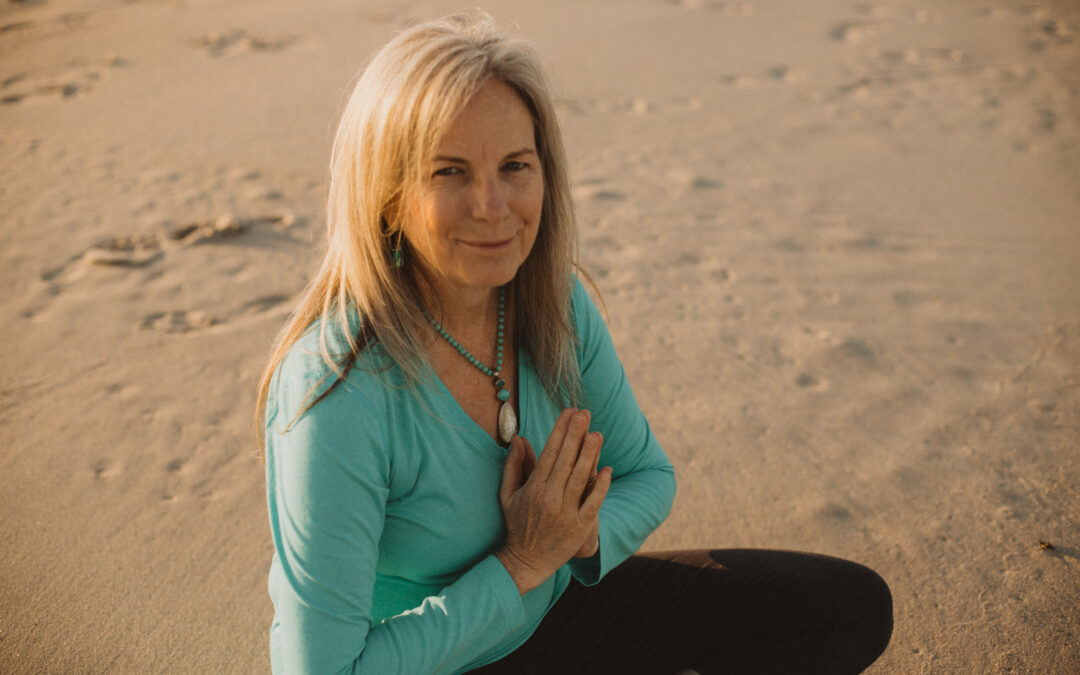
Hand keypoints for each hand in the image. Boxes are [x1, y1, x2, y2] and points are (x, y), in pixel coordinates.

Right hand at [496, 409, 611, 594]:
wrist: (527, 561)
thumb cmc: (517, 524)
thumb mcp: (508, 494)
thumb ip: (514, 465)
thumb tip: (519, 439)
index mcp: (534, 488)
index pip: (550, 452)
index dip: (560, 430)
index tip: (569, 412)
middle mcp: (550, 498)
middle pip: (567, 460)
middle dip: (576, 434)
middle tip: (585, 413)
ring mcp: (567, 512)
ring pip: (581, 478)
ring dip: (590, 454)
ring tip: (597, 433)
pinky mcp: (581, 526)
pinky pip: (594, 502)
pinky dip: (601, 485)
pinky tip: (607, 468)